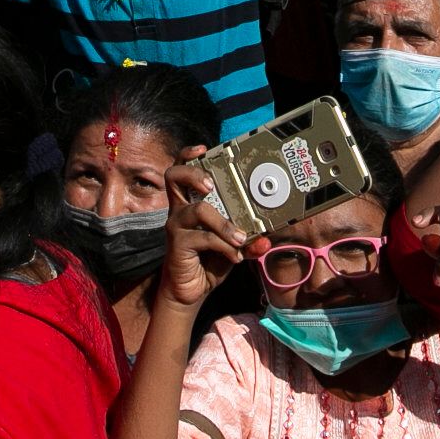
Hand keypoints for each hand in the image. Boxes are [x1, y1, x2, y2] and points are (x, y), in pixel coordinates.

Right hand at [158, 158, 255, 307]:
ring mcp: (176, 226)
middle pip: (174, 176)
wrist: (190, 290)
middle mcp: (180, 210)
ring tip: (240, 237)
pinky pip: (203, 238)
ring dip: (224, 223)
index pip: (182, 170)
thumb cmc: (209, 259)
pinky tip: (235, 257)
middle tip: (211, 184)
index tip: (204, 148)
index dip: (189, 156)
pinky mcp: (177, 245)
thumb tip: (265, 239)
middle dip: (194, 173)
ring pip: (197, 210)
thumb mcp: (232, 246)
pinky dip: (224, 246)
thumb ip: (248, 239)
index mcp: (191, 202)